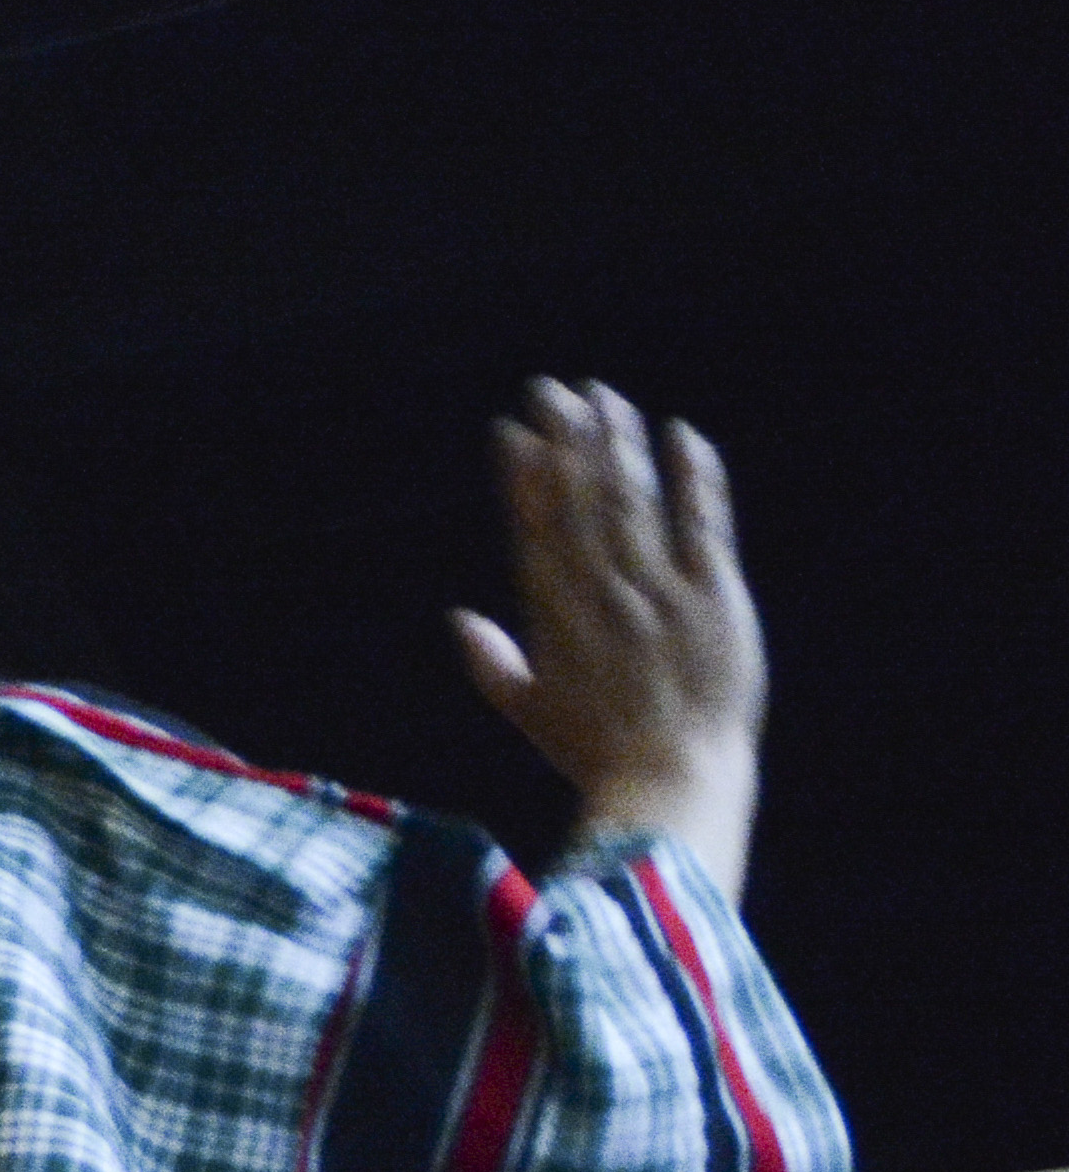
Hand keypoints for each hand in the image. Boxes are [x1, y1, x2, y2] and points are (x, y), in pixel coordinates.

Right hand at [454, 380, 761, 872]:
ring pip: (633, 499)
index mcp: (552, 618)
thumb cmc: (597, 753)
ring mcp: (658, 590)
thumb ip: (491, 663)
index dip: (524, 475)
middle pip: (580, 500)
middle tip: (556, 391)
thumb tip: (458, 618)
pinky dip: (692, 475)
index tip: (514, 431)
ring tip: (605, 398)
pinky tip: (680, 436)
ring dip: (617, 444)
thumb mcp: (529, 712)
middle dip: (566, 440)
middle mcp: (600, 592)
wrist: (670, 780)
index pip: (534, 528)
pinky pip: (702, 522)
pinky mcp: (713, 595)